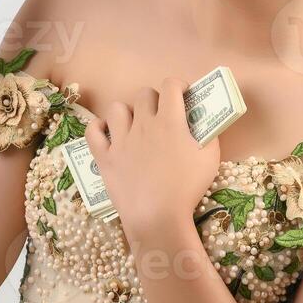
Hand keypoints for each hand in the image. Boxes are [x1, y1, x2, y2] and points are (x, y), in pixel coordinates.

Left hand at [84, 77, 221, 238]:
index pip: (170, 85)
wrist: (157, 217)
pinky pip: (92, 131)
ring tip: (134, 126)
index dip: (178, 85)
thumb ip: (208, 135)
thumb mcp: (210, 159)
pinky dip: (99, 128)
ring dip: (127, 112)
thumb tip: (203, 123)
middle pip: (144, 94)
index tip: (182, 95)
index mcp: (169, 121)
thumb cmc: (187, 189)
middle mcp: (143, 124)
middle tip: (161, 116)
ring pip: (117, 108)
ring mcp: (120, 140)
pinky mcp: (104, 157)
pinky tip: (108, 133)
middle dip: (154, 100)